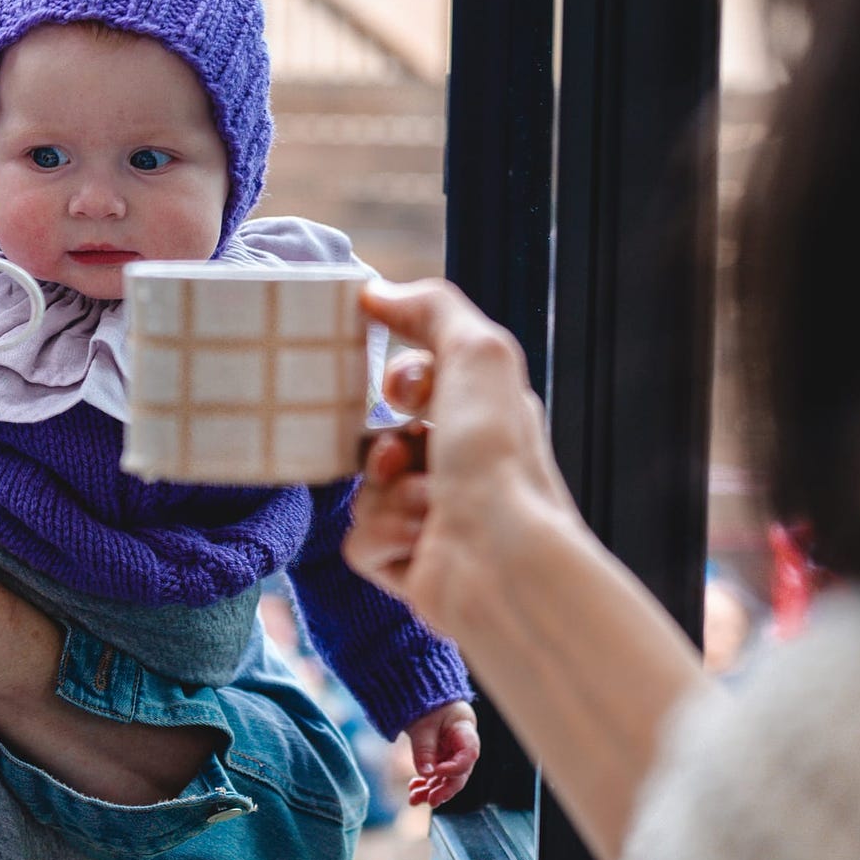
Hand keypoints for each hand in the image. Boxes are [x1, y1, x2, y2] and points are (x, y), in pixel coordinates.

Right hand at [343, 278, 576, 637]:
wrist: (500, 561)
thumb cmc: (497, 458)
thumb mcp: (476, 352)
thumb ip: (431, 308)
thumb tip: (376, 291)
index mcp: (485, 421)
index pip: (418, 386)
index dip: (401, 380)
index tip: (405, 390)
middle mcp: (464, 472)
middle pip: (382, 438)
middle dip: (384, 444)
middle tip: (402, 454)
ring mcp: (435, 522)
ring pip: (366, 490)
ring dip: (387, 494)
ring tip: (425, 509)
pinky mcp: (409, 568)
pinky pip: (359, 540)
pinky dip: (383, 538)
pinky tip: (418, 547)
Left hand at [404, 701, 479, 808]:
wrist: (425, 701)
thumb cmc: (428, 708)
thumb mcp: (423, 726)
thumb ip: (424, 749)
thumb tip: (426, 774)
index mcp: (465, 732)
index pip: (468, 754)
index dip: (455, 767)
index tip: (436, 772)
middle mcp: (463, 748)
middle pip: (460, 774)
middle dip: (445, 789)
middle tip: (431, 800)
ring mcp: (453, 756)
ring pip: (447, 780)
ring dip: (431, 791)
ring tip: (414, 799)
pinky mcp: (442, 761)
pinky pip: (437, 777)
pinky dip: (425, 784)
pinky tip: (414, 790)